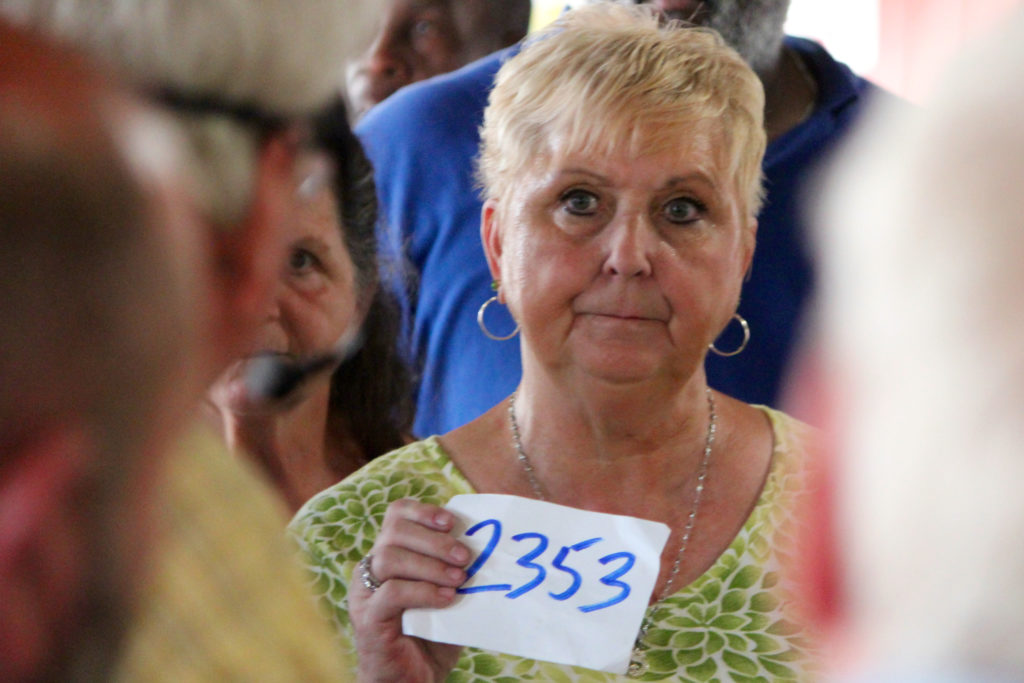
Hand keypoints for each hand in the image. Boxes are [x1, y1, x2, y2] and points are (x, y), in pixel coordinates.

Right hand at [350, 498, 468, 681]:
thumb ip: (457, 569)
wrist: (411, 680)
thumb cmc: (431, 636)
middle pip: (394, 531)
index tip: (452, 522)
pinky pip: (392, 592)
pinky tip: (447, 599)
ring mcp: (366, 593)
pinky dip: (423, 591)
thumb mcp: (447, 594)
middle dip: (434, 539)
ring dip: (430, 564)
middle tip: (465, 556)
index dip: (424, 511)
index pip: (397, 514)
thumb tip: (490, 546)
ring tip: (460, 578)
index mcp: (389, 555)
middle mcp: (372, 569)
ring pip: (389, 557)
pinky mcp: (369, 618)